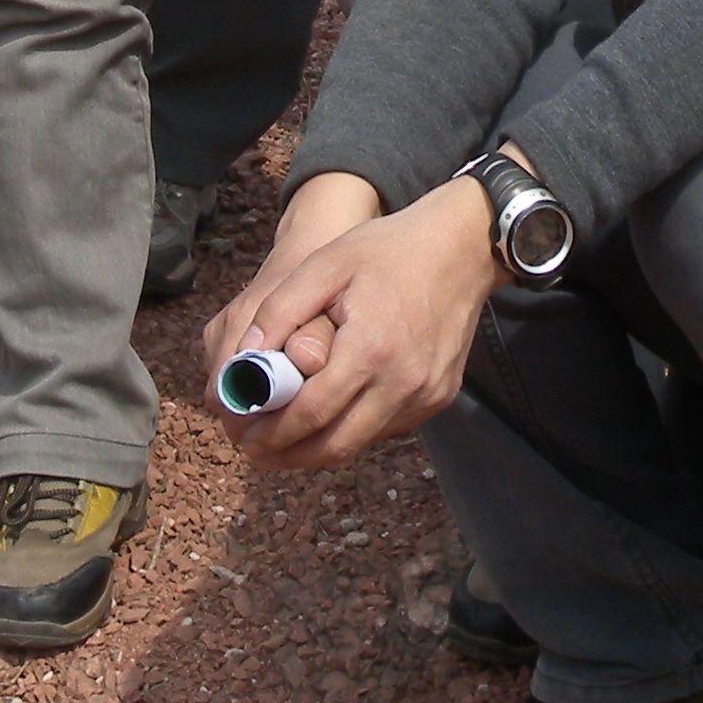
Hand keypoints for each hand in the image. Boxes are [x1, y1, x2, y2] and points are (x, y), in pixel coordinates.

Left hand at [204, 170, 500, 471]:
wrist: (461, 248)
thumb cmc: (387, 250)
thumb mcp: (325, 264)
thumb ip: (280, 311)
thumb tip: (242, 358)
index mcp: (371, 349)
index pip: (311, 413)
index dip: (272, 431)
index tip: (242, 435)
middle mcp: (403, 382)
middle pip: (336, 445)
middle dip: (289, 454)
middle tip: (255, 451)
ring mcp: (426, 395)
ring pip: (362, 442)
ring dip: (319, 449)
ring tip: (282, 439)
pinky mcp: (439, 397)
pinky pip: (386, 427)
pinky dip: (352, 429)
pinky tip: (328, 417)